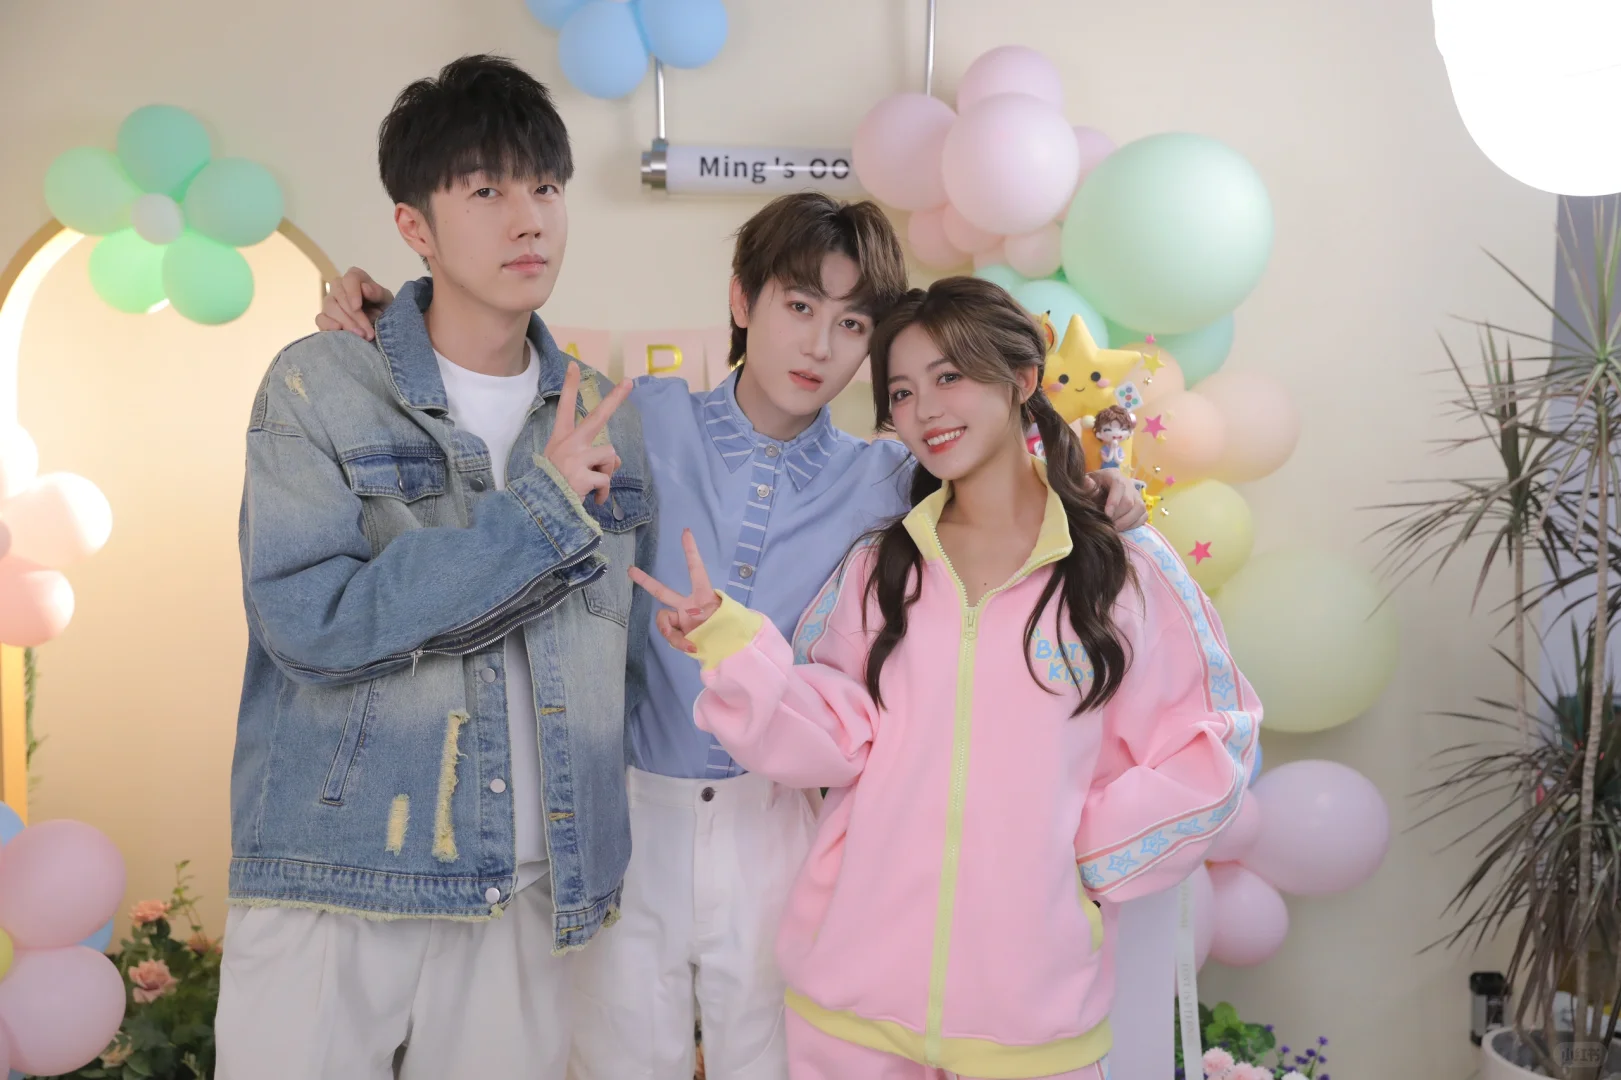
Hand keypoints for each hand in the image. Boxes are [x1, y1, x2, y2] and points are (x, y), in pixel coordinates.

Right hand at [315, 267, 393, 339]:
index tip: (357, 307)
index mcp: (356, 279)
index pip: (350, 278)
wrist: (379, 328)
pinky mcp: (325, 317)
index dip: (352, 292)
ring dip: (346, 323)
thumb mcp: (387, 301)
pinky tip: (339, 331)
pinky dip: (328, 325)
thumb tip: (365, 288)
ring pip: (330, 308)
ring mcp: (330, 302)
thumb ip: (378, 293)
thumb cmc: (383, 310)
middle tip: (367, 332)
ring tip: (361, 336)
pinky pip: (320, 318)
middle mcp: (340, 287)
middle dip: (354, 315)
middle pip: (339, 295)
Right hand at [546, 362, 631, 504]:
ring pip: (609, 455)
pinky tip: (595, 499)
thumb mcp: (567, 465)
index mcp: (562, 438)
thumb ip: (590, 457)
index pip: (564, 406)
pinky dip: (604, 493)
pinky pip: (606, 480)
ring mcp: (576, 458)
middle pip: (597, 416)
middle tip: (629, 382)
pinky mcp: (582, 476)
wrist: (539, 508)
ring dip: (607, 472)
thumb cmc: (553, 486)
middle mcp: (569, 443)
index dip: (569, 385)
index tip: (573, 364)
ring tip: (593, 484)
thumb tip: (615, 460)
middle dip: (615, 398)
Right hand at [629, 529, 722, 654]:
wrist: (730, 648)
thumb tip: (687, 643)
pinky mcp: (678, 631)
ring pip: (663, 620)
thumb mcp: (722, 624)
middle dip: (646, 581)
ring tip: (689, 644)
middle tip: (631, 570)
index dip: (691, 551)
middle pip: (662, 592)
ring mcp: (681, 618)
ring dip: (672, 634)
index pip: (696, 570)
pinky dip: (678, 642)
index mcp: (704, 596)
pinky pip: (670, 635)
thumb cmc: (731, 629)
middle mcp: (688, 604)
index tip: (686, 532)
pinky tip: (691, 647)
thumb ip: (701, 626)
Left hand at [1083, 469, 1147, 531]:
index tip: (1107, 515)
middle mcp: (1129, 484)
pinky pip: (1143, 517)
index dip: (1114, 501)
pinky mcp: (1141, 507)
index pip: (1119, 486)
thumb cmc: (1091, 488)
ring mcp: (1137, 496)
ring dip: (1126, 522)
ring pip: (1139, 509)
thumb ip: (1086, 484)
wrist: (1099, 490)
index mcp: (1114, 476)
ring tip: (1114, 529)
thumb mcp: (1086, 483)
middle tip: (1108, 526)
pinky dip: (1133, 525)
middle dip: (1118, 516)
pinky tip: (1122, 529)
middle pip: (1129, 501)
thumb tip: (1088, 482)